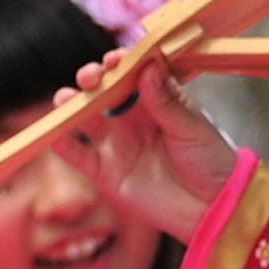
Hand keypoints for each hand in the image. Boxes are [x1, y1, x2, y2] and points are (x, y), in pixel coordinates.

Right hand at [61, 53, 240, 244]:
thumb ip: (165, 101)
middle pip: (102, 91)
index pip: (132, 74)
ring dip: (70, 104)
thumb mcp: (192, 128)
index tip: (116, 60)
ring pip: (83, 118)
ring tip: (66, 99)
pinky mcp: (103, 171)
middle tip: (91, 77)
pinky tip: (54, 133)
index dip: (121, 64)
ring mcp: (115, 144)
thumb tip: (146, 67)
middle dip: (92, 79)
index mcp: (156, 102)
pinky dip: (61, 143)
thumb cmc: (211, 163)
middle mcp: (131, 119)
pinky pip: (76, 154)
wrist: (213, 209)